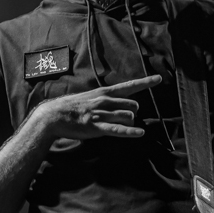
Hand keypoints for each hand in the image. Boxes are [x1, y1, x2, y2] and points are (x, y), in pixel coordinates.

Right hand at [35, 74, 161, 140]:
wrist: (53, 115)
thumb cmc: (72, 107)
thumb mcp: (90, 97)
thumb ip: (105, 99)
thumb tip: (118, 104)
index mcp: (104, 92)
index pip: (129, 86)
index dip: (145, 82)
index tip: (159, 79)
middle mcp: (105, 101)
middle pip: (133, 105)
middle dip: (134, 113)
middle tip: (125, 118)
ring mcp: (101, 114)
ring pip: (127, 116)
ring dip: (129, 123)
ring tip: (120, 126)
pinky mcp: (97, 127)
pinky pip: (117, 129)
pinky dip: (130, 132)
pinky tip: (139, 133)